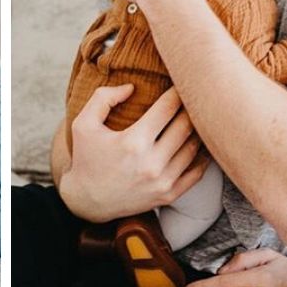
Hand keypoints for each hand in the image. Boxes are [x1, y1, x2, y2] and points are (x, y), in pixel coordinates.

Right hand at [59, 86, 207, 222]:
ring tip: (197, 117)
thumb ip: (103, 98)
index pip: (167, 108)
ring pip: (193, 147)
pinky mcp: (168, 195)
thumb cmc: (86, 159)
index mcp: (133, 142)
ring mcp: (162, 181)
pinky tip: (202, 144)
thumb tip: (131, 87)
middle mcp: (151, 163)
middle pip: (185, 125)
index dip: (177, 92)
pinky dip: (202, 156)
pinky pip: (197, 173)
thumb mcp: (83, 124)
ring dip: (197, 129)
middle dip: (190, 107)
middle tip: (193, 96)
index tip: (180, 84)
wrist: (87, 202)